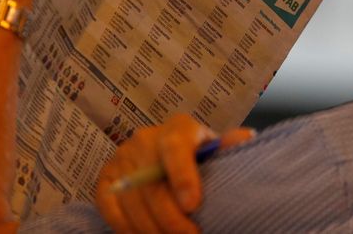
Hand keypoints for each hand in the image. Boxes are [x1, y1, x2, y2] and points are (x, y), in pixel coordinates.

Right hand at [96, 114, 254, 232]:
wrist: (167, 156)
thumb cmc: (199, 157)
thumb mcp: (216, 150)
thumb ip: (228, 146)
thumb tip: (247, 138)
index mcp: (178, 128)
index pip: (175, 146)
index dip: (182, 176)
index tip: (193, 206)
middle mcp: (145, 138)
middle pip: (152, 184)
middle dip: (171, 218)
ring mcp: (121, 157)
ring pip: (132, 201)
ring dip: (152, 228)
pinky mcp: (105, 178)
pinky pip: (111, 209)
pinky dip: (129, 229)